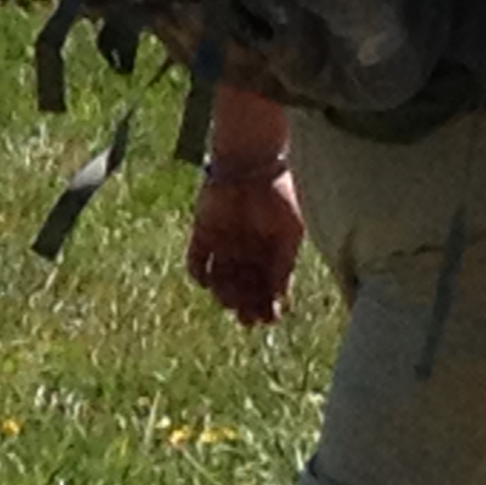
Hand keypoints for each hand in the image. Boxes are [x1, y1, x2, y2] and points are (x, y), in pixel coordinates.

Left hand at [188, 166, 302, 327]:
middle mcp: (246, 251)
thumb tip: (282, 296)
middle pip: (244, 287)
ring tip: (229, 301)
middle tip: (247, 319)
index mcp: (271, 252)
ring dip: (224, 293)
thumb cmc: (280, 195)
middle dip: (246, 305)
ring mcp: (224, 243)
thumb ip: (285, 263)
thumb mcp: (290, 233)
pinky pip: (195, 259)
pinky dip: (197, 272)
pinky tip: (205, 282)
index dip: (268, 305)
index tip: (269, 320)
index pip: (268, 287)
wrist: (253, 164)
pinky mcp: (203, 232)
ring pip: (221, 278)